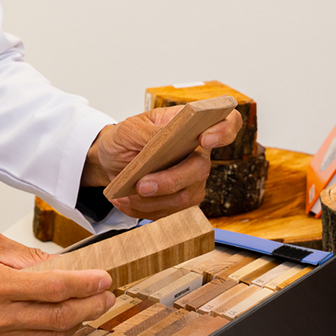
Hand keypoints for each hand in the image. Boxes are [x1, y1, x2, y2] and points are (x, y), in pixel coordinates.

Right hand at [0, 230, 114, 335]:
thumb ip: (24, 255)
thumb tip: (57, 265)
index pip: (53, 287)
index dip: (85, 284)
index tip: (103, 278)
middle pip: (58, 316)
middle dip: (90, 305)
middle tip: (105, 294)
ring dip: (76, 324)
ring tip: (88, 308)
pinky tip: (63, 328)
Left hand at [81, 107, 242, 218]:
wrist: (108, 162)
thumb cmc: (123, 139)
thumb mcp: (128, 128)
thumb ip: (147, 133)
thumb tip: (164, 139)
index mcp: (189, 126)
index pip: (226, 123)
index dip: (224, 131)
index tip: (204, 139)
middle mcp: (197, 153)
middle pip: (201, 169)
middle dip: (170, 181)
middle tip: (142, 185)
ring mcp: (191, 179)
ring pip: (185, 197)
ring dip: (151, 199)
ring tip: (125, 193)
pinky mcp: (180, 201)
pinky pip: (169, 212)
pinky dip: (144, 209)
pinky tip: (126, 200)